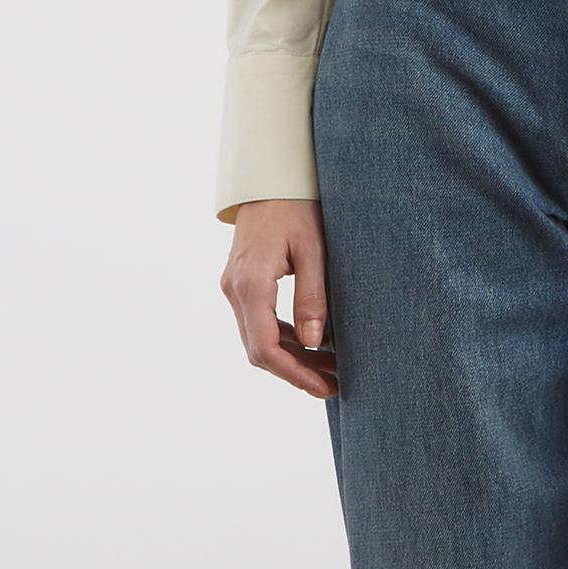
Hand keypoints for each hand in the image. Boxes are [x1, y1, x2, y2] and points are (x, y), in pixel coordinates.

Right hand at [222, 199, 335, 397]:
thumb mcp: (314, 250)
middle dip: (295, 372)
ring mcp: (234, 287)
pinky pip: (257, 323)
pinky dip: (282, 340)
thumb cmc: (296, 208)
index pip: (266, 346)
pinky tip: (312, 345)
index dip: (294, 374)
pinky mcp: (240, 284)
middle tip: (333, 384)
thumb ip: (312, 297)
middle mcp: (235, 289)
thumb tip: (314, 344)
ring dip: (291, 358)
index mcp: (252, 283)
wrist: (269, 180)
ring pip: (257, 340)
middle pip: (259, 350)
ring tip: (330, 368)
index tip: (323, 388)